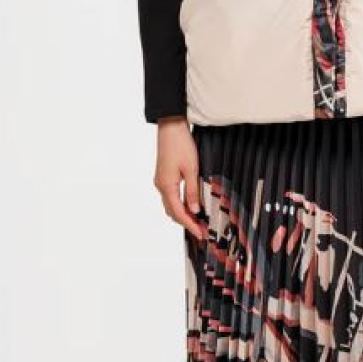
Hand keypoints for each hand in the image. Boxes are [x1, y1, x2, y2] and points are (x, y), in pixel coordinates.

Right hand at [153, 116, 206, 240]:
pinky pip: (171, 196)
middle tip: (202, 230)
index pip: (178, 213)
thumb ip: (193, 191)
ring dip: (183, 214)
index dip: (190, 225)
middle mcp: (160, 185)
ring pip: (171, 205)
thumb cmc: (181, 145)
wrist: (170, 127)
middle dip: (186, 222)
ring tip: (198, 220)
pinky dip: (180, 204)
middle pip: (172, 211)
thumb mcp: (192, 169)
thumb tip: (195, 210)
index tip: (201, 234)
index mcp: (166, 186)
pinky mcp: (163, 176)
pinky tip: (190, 205)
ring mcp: (160, 181)